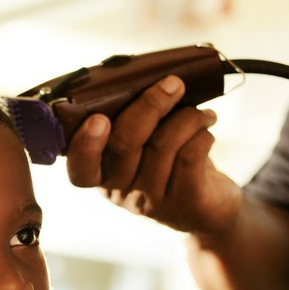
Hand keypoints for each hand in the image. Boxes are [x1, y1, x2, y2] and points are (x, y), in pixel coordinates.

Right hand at [65, 75, 242, 235]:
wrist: (208, 210)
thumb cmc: (170, 166)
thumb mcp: (143, 151)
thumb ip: (132, 125)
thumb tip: (141, 79)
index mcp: (102, 176)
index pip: (80, 169)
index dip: (86, 144)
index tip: (98, 118)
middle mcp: (121, 192)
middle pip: (126, 144)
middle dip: (150, 105)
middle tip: (173, 84)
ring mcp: (152, 200)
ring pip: (163, 145)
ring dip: (186, 117)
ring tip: (201, 112)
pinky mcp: (185, 202)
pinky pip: (190, 156)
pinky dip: (201, 134)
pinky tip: (207, 129)